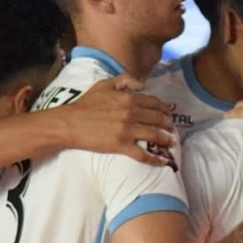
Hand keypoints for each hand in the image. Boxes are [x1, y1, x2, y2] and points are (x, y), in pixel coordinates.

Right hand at [62, 75, 176, 165]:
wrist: (70, 123)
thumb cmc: (85, 103)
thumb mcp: (104, 84)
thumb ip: (125, 80)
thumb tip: (143, 84)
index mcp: (128, 98)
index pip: (153, 103)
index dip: (164, 109)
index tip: (168, 113)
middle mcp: (131, 113)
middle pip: (157, 119)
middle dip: (168, 124)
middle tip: (172, 129)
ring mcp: (127, 130)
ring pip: (154, 135)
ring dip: (166, 139)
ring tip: (172, 143)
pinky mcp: (121, 145)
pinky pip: (142, 154)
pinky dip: (155, 159)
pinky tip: (163, 162)